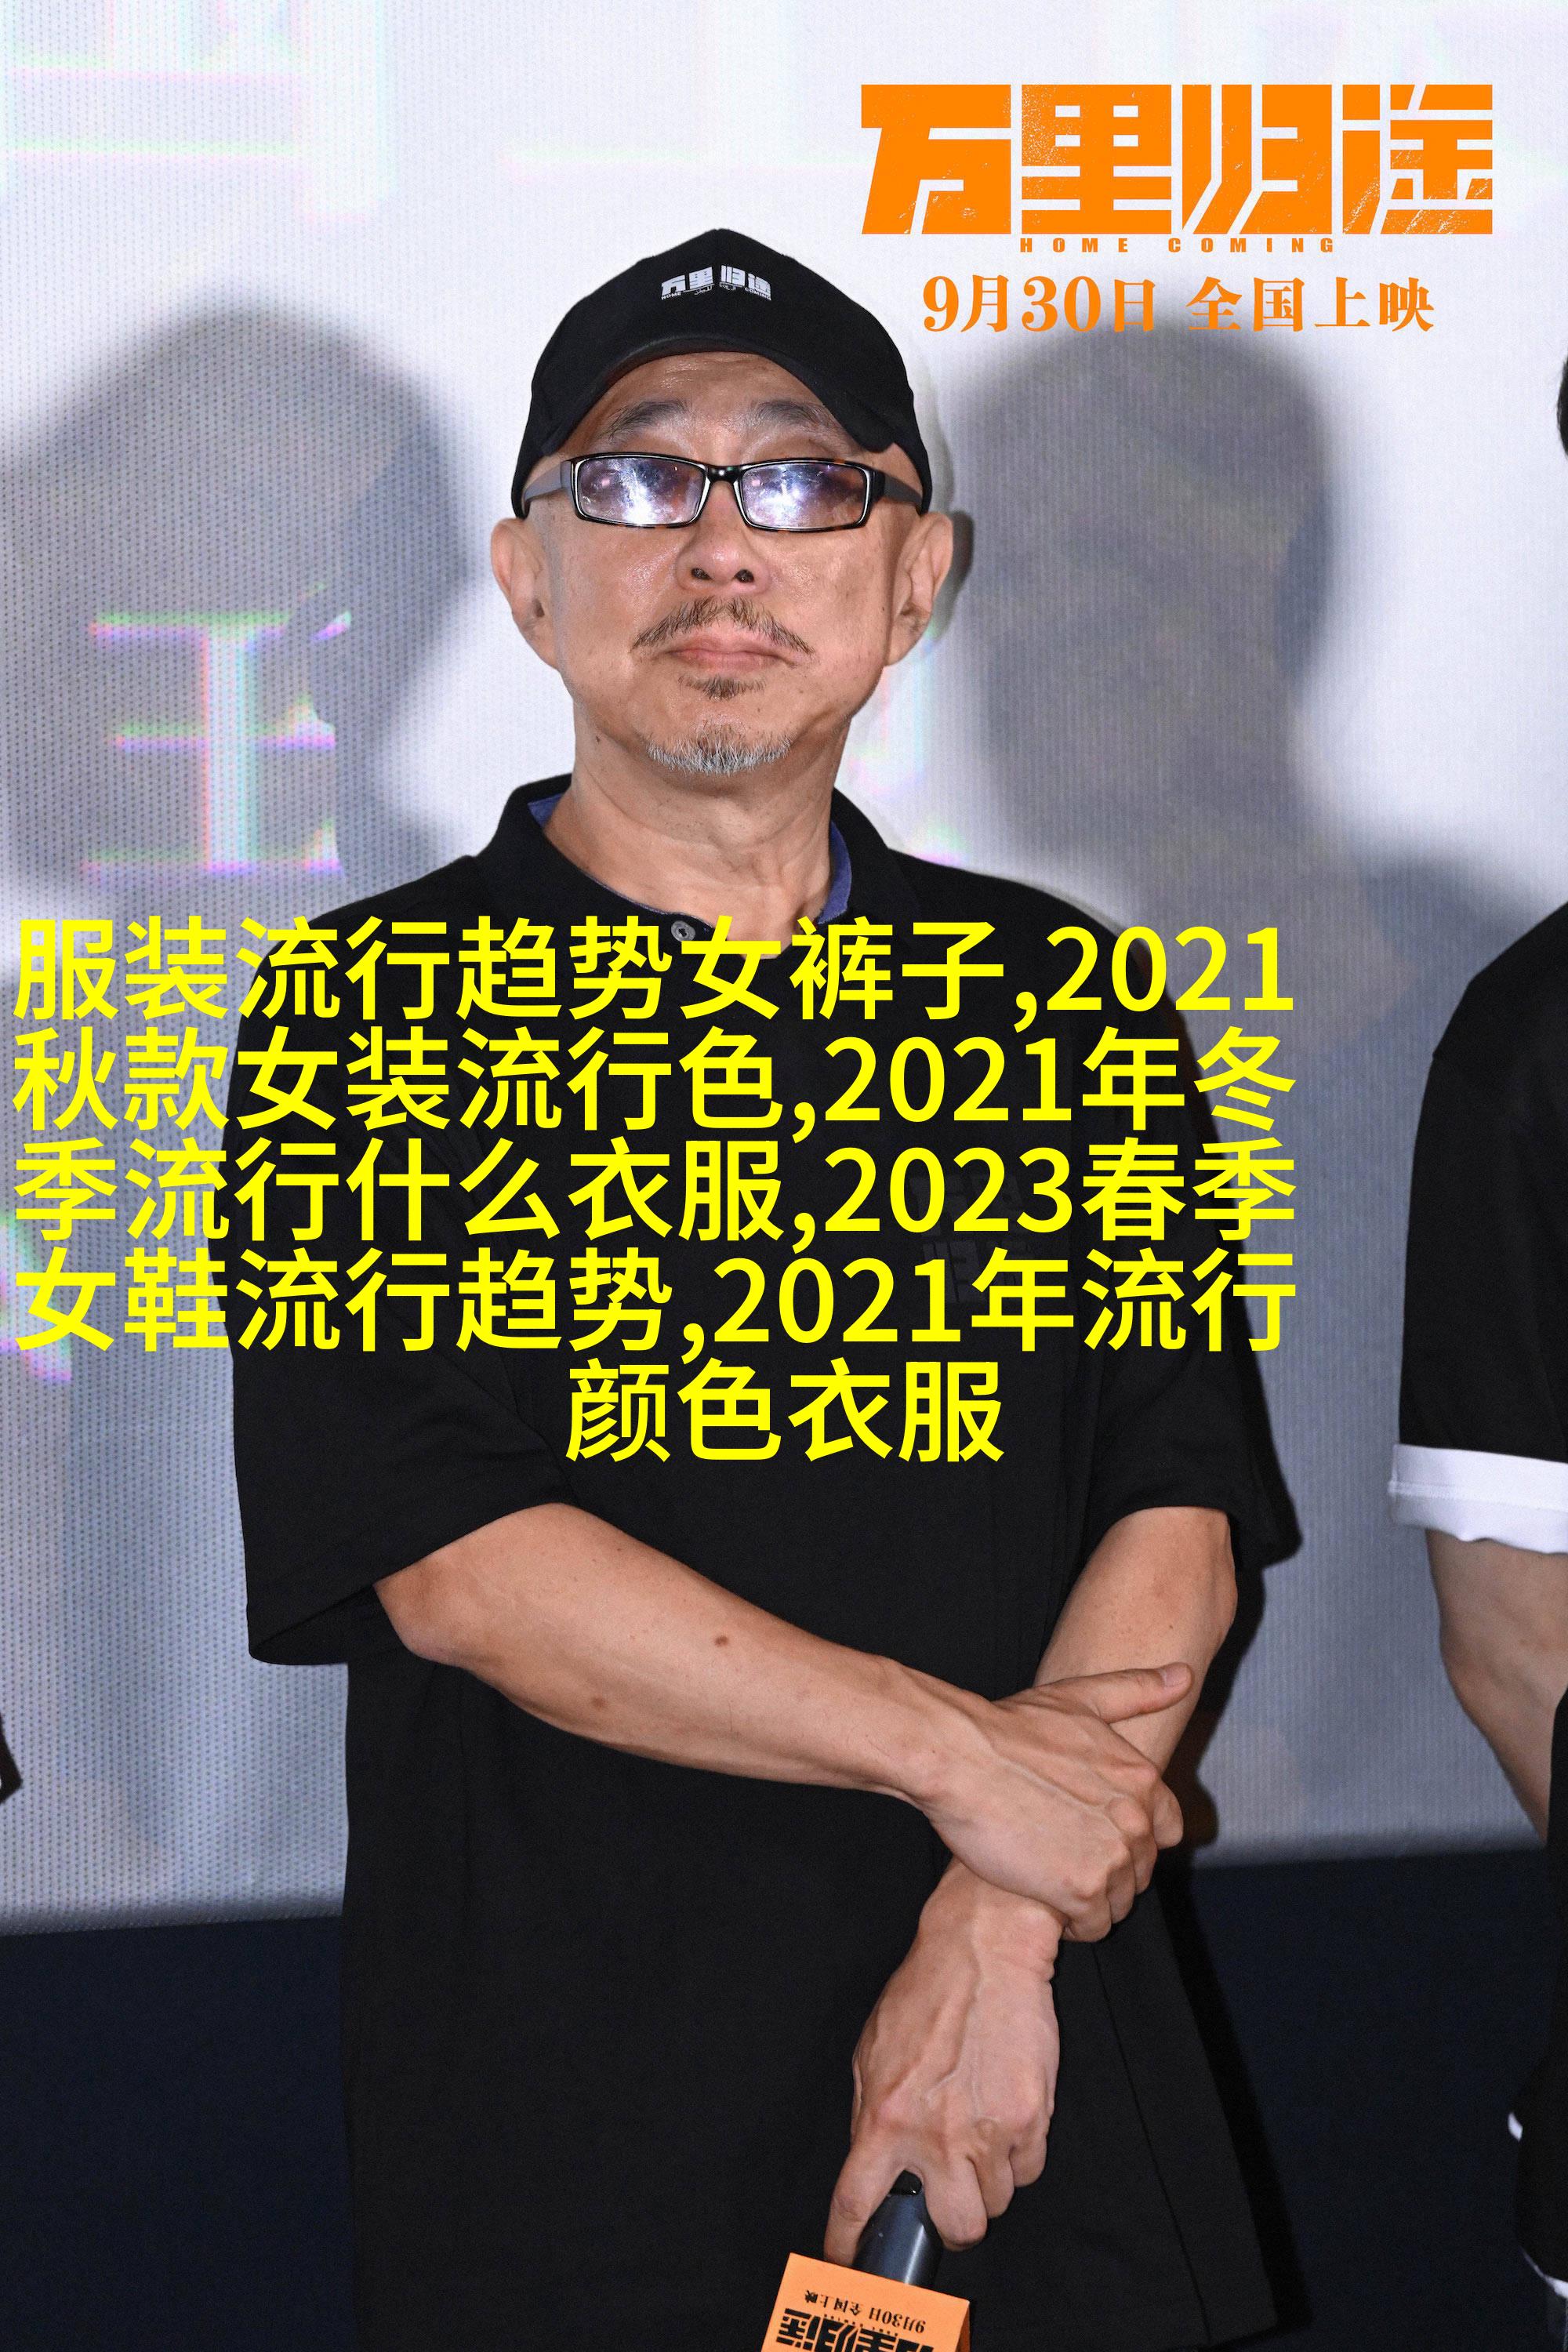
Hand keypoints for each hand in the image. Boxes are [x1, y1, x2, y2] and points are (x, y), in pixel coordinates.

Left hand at [824, 1865, 1060, 2262]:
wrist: (984, 1951)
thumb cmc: (927, 1993)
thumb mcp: (873, 2051)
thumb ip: (870, 2113)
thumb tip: (871, 2163)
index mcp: (884, 2117)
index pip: (856, 2203)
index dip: (849, 2244)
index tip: (849, 2261)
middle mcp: (935, 2135)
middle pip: (955, 2228)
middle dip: (952, 2221)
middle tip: (948, 2194)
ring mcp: (987, 2131)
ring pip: (996, 2200)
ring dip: (987, 2178)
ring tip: (978, 2130)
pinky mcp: (1030, 2118)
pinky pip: (1029, 2168)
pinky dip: (1019, 2153)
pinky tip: (1004, 2112)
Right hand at [914, 1663, 1189, 1938]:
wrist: (960, 1757)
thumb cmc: (1009, 1728)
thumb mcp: (1078, 1698)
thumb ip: (1137, 1691)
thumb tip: (1183, 1677)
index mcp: (1141, 1778)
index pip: (1166, 1831)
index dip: (1132, 1836)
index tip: (1097, 1833)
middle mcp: (1136, 1818)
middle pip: (1140, 1869)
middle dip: (1108, 1868)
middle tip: (1064, 1854)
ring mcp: (1112, 1856)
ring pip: (1119, 1901)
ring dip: (1090, 1898)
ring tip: (1051, 1876)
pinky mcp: (1080, 1889)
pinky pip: (1093, 1926)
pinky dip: (1073, 1923)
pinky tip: (1045, 1898)